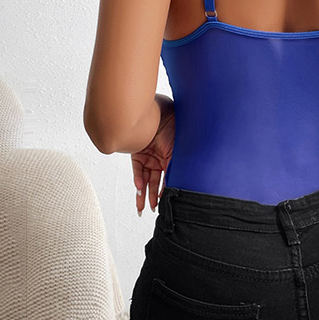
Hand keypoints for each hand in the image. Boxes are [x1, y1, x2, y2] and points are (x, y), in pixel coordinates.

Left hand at [131, 96, 174, 215]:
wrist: (157, 109)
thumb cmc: (175, 124)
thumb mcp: (180, 149)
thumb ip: (178, 165)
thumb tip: (180, 184)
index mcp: (175, 157)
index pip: (172, 178)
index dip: (171, 191)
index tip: (170, 204)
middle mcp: (163, 158)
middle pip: (158, 182)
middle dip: (155, 197)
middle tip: (155, 210)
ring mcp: (150, 155)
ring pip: (146, 179)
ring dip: (144, 193)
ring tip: (142, 209)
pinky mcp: (138, 152)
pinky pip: (137, 169)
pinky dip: (138, 179)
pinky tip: (139, 189)